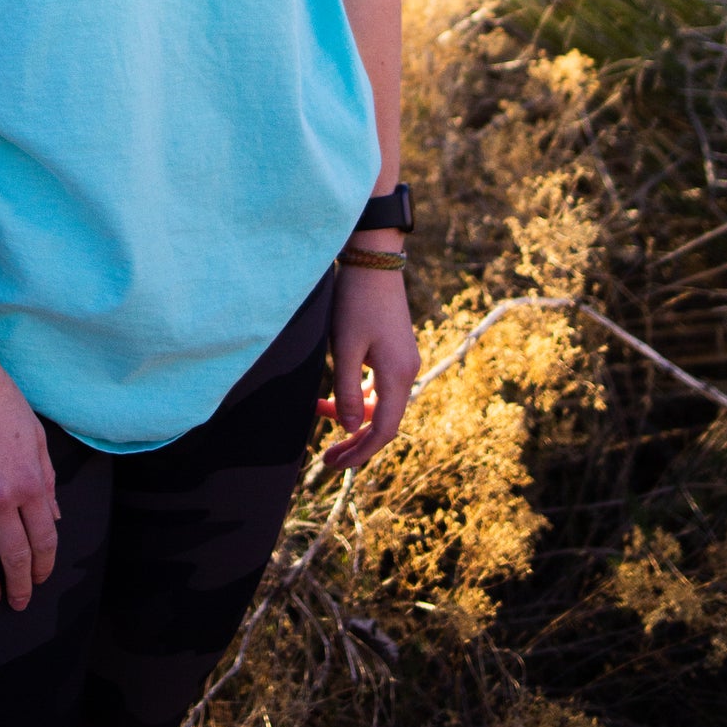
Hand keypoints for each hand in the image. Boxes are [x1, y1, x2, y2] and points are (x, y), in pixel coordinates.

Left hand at [318, 262, 419, 472]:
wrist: (373, 262)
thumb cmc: (357, 302)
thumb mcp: (345, 346)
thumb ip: (348, 390)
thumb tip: (351, 428)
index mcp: (398, 375)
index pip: (385, 430)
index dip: (362, 452)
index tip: (337, 465)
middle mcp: (406, 372)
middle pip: (384, 421)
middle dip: (356, 442)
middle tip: (327, 459)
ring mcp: (401, 362)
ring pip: (379, 405)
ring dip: (353, 418)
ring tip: (320, 421)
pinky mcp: (392, 352)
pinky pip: (377, 387)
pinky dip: (357, 397)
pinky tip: (332, 399)